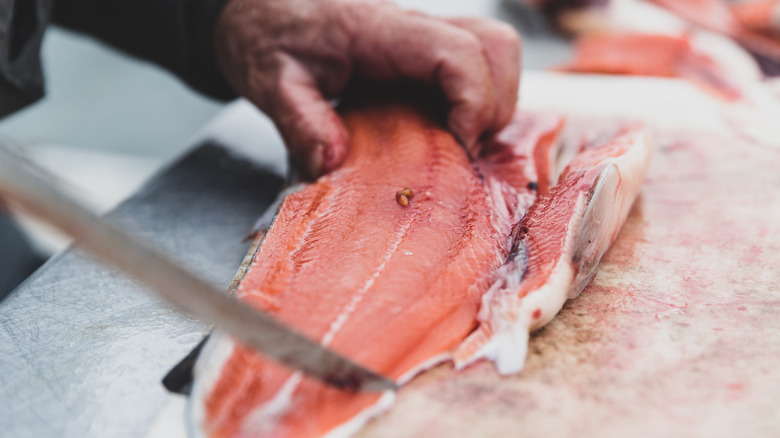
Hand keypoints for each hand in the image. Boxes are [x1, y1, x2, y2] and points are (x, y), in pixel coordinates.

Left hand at [215, 0, 520, 178]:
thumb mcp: (271, 82)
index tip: (459, 145)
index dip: (474, 103)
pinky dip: (478, 97)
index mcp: (379, 32)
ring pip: (495, 51)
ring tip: (460, 140)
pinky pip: (474, 63)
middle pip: (495, 46)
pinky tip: (447, 128)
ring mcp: (421, 36)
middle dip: (494, 105)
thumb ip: (300, 123)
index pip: (458, 52)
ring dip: (494, 100)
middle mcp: (411, 27)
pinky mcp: (421, 50)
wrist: (259, 8)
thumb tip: (333, 165)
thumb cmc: (266, 35)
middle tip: (462, 149)